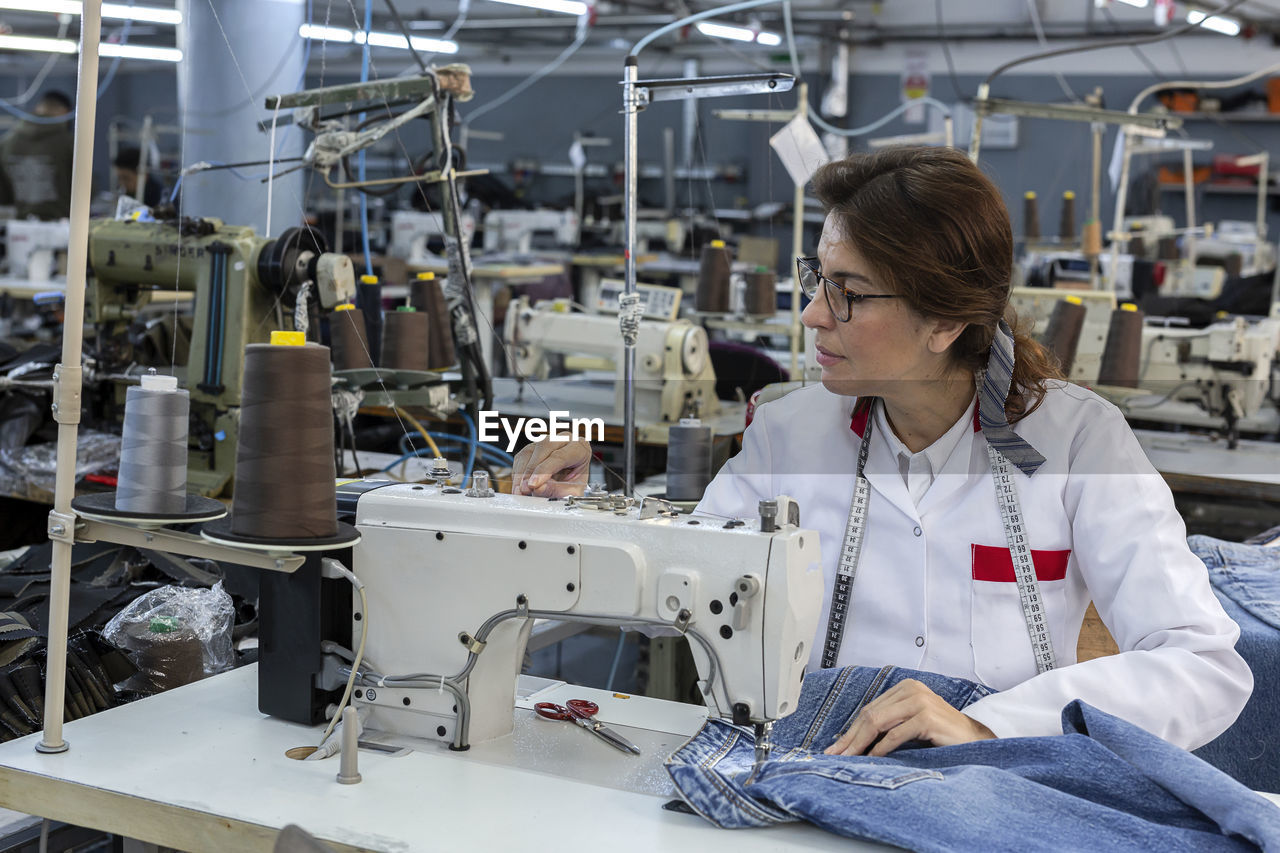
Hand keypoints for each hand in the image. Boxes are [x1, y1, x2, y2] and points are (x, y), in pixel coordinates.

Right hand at [511, 439, 591, 496]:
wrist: (571, 479)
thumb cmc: (576, 482)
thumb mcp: (573, 491)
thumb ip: (557, 490)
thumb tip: (538, 488)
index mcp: (579, 448)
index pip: (560, 456)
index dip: (545, 470)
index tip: (534, 485)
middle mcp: (563, 440)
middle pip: (543, 448)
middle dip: (531, 470)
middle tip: (526, 488)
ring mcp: (546, 442)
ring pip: (529, 451)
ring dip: (522, 472)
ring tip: (521, 490)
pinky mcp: (533, 447)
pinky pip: (521, 457)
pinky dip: (518, 472)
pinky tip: (519, 485)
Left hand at [823, 679, 994, 756]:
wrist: (975, 740)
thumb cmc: (942, 734)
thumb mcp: (912, 723)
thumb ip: (890, 723)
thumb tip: (856, 739)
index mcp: (905, 687)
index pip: (870, 709)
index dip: (851, 730)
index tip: (835, 747)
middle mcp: (911, 689)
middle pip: (870, 715)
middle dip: (850, 737)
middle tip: (833, 755)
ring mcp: (919, 701)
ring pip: (878, 722)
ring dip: (859, 743)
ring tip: (847, 759)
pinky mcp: (926, 717)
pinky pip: (895, 734)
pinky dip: (880, 749)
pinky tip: (871, 759)